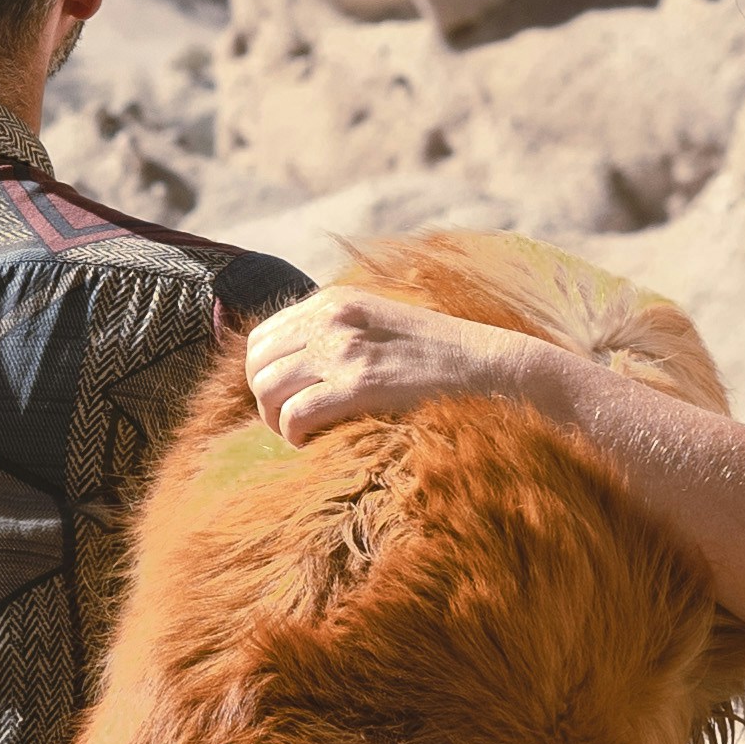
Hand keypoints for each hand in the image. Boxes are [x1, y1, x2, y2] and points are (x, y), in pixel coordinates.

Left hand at [240, 286, 524, 443]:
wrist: (486, 365)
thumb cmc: (435, 354)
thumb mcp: (378, 323)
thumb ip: (337, 333)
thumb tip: (294, 365)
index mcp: (333, 301)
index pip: (262, 338)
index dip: (265, 375)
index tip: (288, 398)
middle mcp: (332, 319)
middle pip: (258, 365)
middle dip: (266, 400)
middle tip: (291, 422)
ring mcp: (344, 351)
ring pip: (268, 389)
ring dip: (276, 420)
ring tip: (301, 433)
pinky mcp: (359, 385)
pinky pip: (294, 415)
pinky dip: (295, 435)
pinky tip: (313, 441)